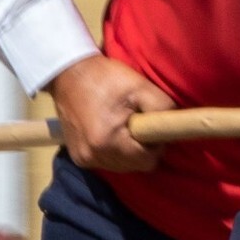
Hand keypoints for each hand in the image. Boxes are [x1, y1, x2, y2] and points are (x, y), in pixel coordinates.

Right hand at [47, 56, 173, 172]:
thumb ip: (163, 110)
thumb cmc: (107, 78)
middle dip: (141, 149)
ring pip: (122, 167)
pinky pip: (106, 162)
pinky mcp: (77, 157)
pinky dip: (113, 151)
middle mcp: (92, 156)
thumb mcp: (142, 87)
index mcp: (108, 142)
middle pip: (135, 166)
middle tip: (136, 124)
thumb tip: (171, 132)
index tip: (148, 126)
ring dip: (128, 152)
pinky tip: (110, 132)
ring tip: (122, 126)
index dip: (155, 146)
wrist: (68, 73)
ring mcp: (83, 158)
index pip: (148, 162)